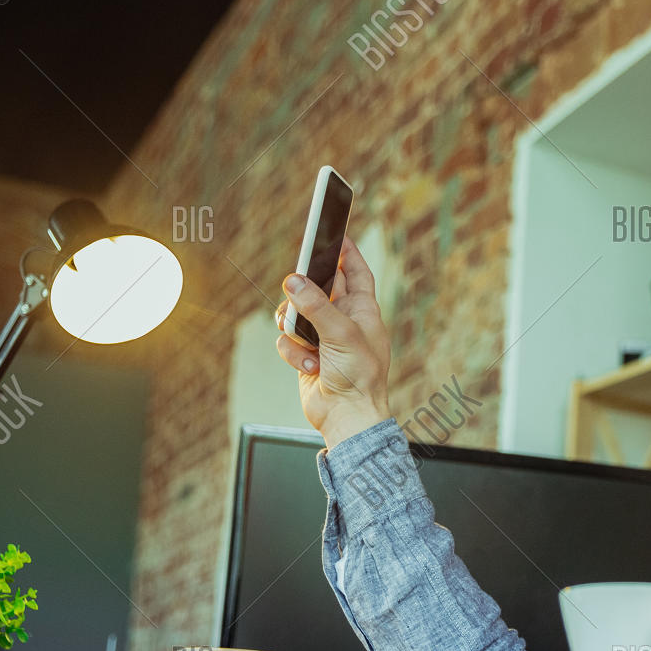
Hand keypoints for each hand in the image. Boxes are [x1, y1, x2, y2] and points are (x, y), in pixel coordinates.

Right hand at [274, 235, 391, 447]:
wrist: (347, 417)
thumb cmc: (359, 377)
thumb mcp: (341, 333)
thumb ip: (316, 304)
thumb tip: (293, 281)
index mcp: (363, 311)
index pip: (356, 273)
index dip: (346, 253)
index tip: (335, 233)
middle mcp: (344, 321)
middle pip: (318, 289)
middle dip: (304, 290)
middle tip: (295, 285)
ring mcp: (323, 338)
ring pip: (294, 314)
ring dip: (294, 328)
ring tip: (306, 342)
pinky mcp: (305, 355)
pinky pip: (288, 341)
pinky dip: (294, 353)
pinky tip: (310, 366)